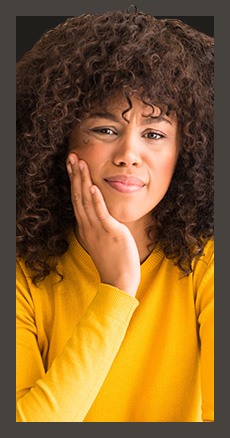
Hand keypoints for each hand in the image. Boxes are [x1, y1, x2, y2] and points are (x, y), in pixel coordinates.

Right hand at [66, 153, 140, 296]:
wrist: (119, 281)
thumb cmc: (114, 261)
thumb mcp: (102, 240)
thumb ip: (99, 225)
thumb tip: (101, 214)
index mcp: (86, 227)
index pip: (77, 200)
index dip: (74, 181)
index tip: (72, 165)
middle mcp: (88, 226)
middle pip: (78, 196)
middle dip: (74, 175)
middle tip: (71, 156)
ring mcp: (98, 229)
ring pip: (86, 201)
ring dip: (82, 181)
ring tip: (79, 163)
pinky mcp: (111, 233)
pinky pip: (101, 214)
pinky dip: (96, 199)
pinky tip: (92, 186)